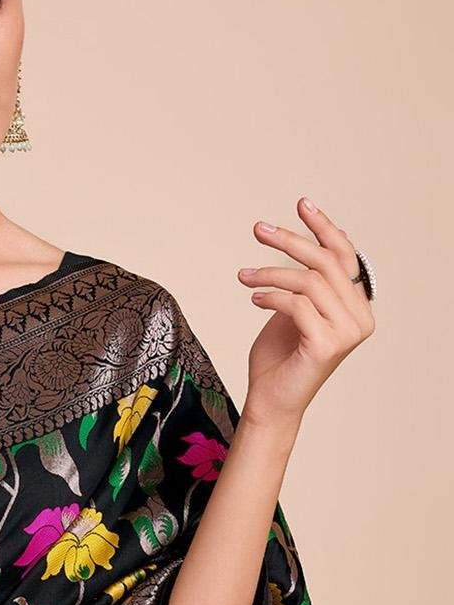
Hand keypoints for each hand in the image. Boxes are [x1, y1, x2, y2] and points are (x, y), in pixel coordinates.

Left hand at [236, 196, 374, 428]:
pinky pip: (298, 304)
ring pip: (310, 281)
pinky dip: (271, 296)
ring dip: (270, 273)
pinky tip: (253, 299)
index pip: (345, 255)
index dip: (324, 227)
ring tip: (244, 276)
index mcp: (356, 306)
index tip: (301, 203)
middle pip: (327, 262)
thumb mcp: (292, 310)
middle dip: (290, 241)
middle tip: (258, 230)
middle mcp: (360, 317)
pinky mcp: (327, 345)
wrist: (270, 400)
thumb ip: (305, 283)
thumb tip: (304, 244)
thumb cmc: (278, 357)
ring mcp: (347, 332)